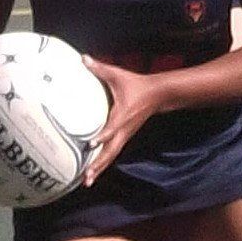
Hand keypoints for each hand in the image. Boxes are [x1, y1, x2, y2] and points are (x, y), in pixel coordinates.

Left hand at [80, 56, 161, 186]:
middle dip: (99, 164)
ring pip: (111, 156)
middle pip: (111, 151)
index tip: (91, 144)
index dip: (102, 135)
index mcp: (123, 115)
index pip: (112, 127)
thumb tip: (83, 58)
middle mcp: (124, 129)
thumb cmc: (136, 85)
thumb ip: (99, 68)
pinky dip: (102, 164)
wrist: (158, 95)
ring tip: (86, 182)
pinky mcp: (123, 138)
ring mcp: (124, 136)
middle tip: (86, 177)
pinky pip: (112, 153)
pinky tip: (92, 173)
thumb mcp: (117, 75)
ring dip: (99, 169)